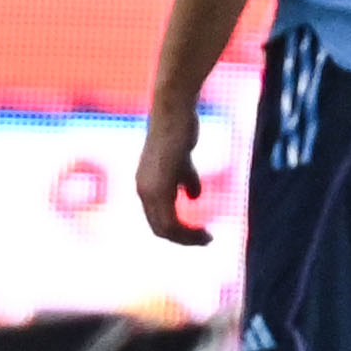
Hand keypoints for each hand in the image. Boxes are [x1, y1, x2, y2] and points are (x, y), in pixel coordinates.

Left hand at [135, 104, 208, 245]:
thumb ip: (185, 179)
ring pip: (165, 228)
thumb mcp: (183, 160)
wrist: (174, 110)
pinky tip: (204, 231)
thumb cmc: (180, 129)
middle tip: (205, 240)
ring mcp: (149, 189)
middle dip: (184, 238)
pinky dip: (187, 231)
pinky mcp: (159, 186)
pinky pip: (171, 221)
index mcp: (145, 185)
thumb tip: (193, 197)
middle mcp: (143, 190)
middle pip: (160, 228)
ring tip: (207, 239)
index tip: (199, 234)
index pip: (158, 220)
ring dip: (187, 238)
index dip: (178, 231)